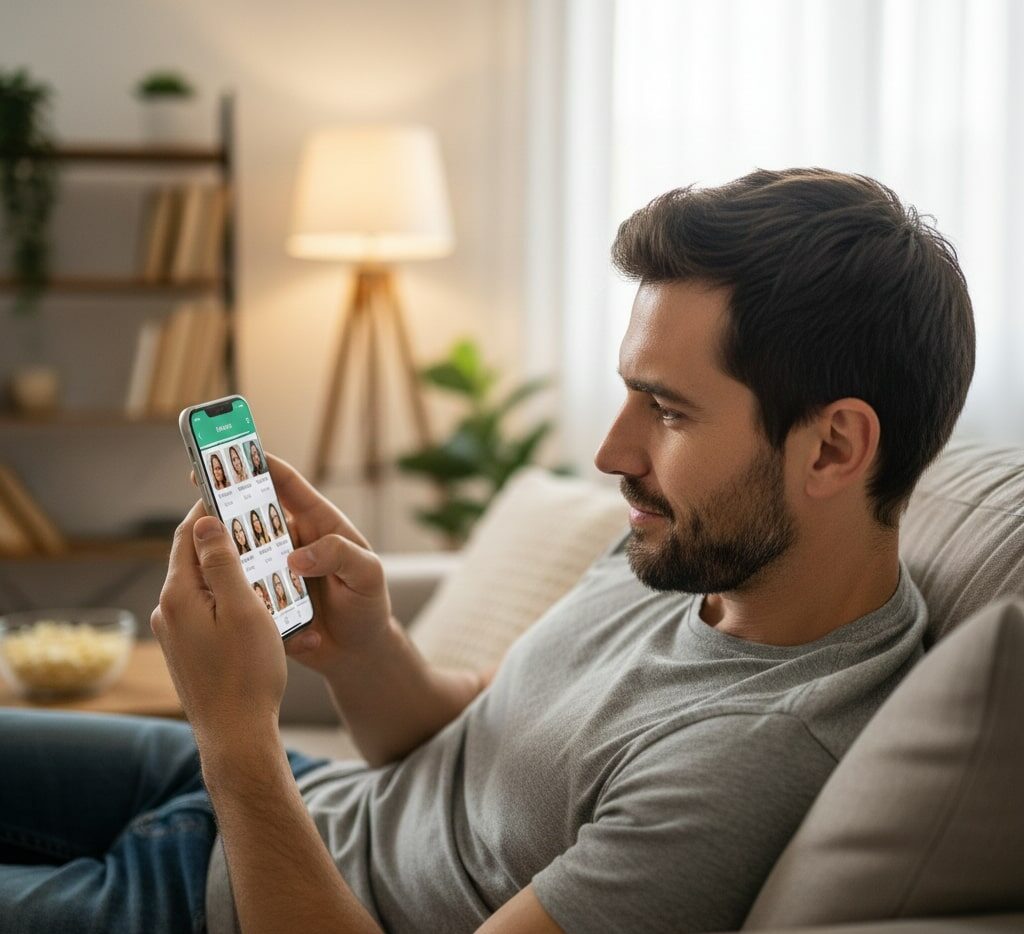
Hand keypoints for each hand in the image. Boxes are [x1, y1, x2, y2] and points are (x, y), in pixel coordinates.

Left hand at [151, 500, 286, 742]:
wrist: (236, 735)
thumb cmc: (247, 672)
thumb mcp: (243, 608)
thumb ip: (222, 562)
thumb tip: (205, 521)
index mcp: (179, 595)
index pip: (188, 535)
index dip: (209, 509)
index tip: (230, 490)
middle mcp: (167, 612)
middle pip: (192, 558)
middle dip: (220, 536)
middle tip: (251, 519)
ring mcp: (174, 634)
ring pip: (199, 586)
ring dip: (224, 568)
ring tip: (258, 558)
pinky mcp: (185, 652)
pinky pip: (203, 610)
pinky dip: (223, 595)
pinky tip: (249, 601)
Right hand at [190, 454, 391, 675]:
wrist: (357, 653)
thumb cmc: (368, 605)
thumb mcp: (367, 575)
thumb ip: (339, 556)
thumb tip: (296, 556)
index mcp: (318, 523)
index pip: (287, 485)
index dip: (262, 464)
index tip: (234, 451)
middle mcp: (290, 541)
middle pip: (252, 512)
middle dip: (226, 500)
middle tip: (199, 492)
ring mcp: (273, 568)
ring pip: (238, 550)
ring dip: (220, 546)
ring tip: (200, 544)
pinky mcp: (261, 598)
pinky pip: (239, 587)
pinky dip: (228, 587)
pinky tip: (217, 593)